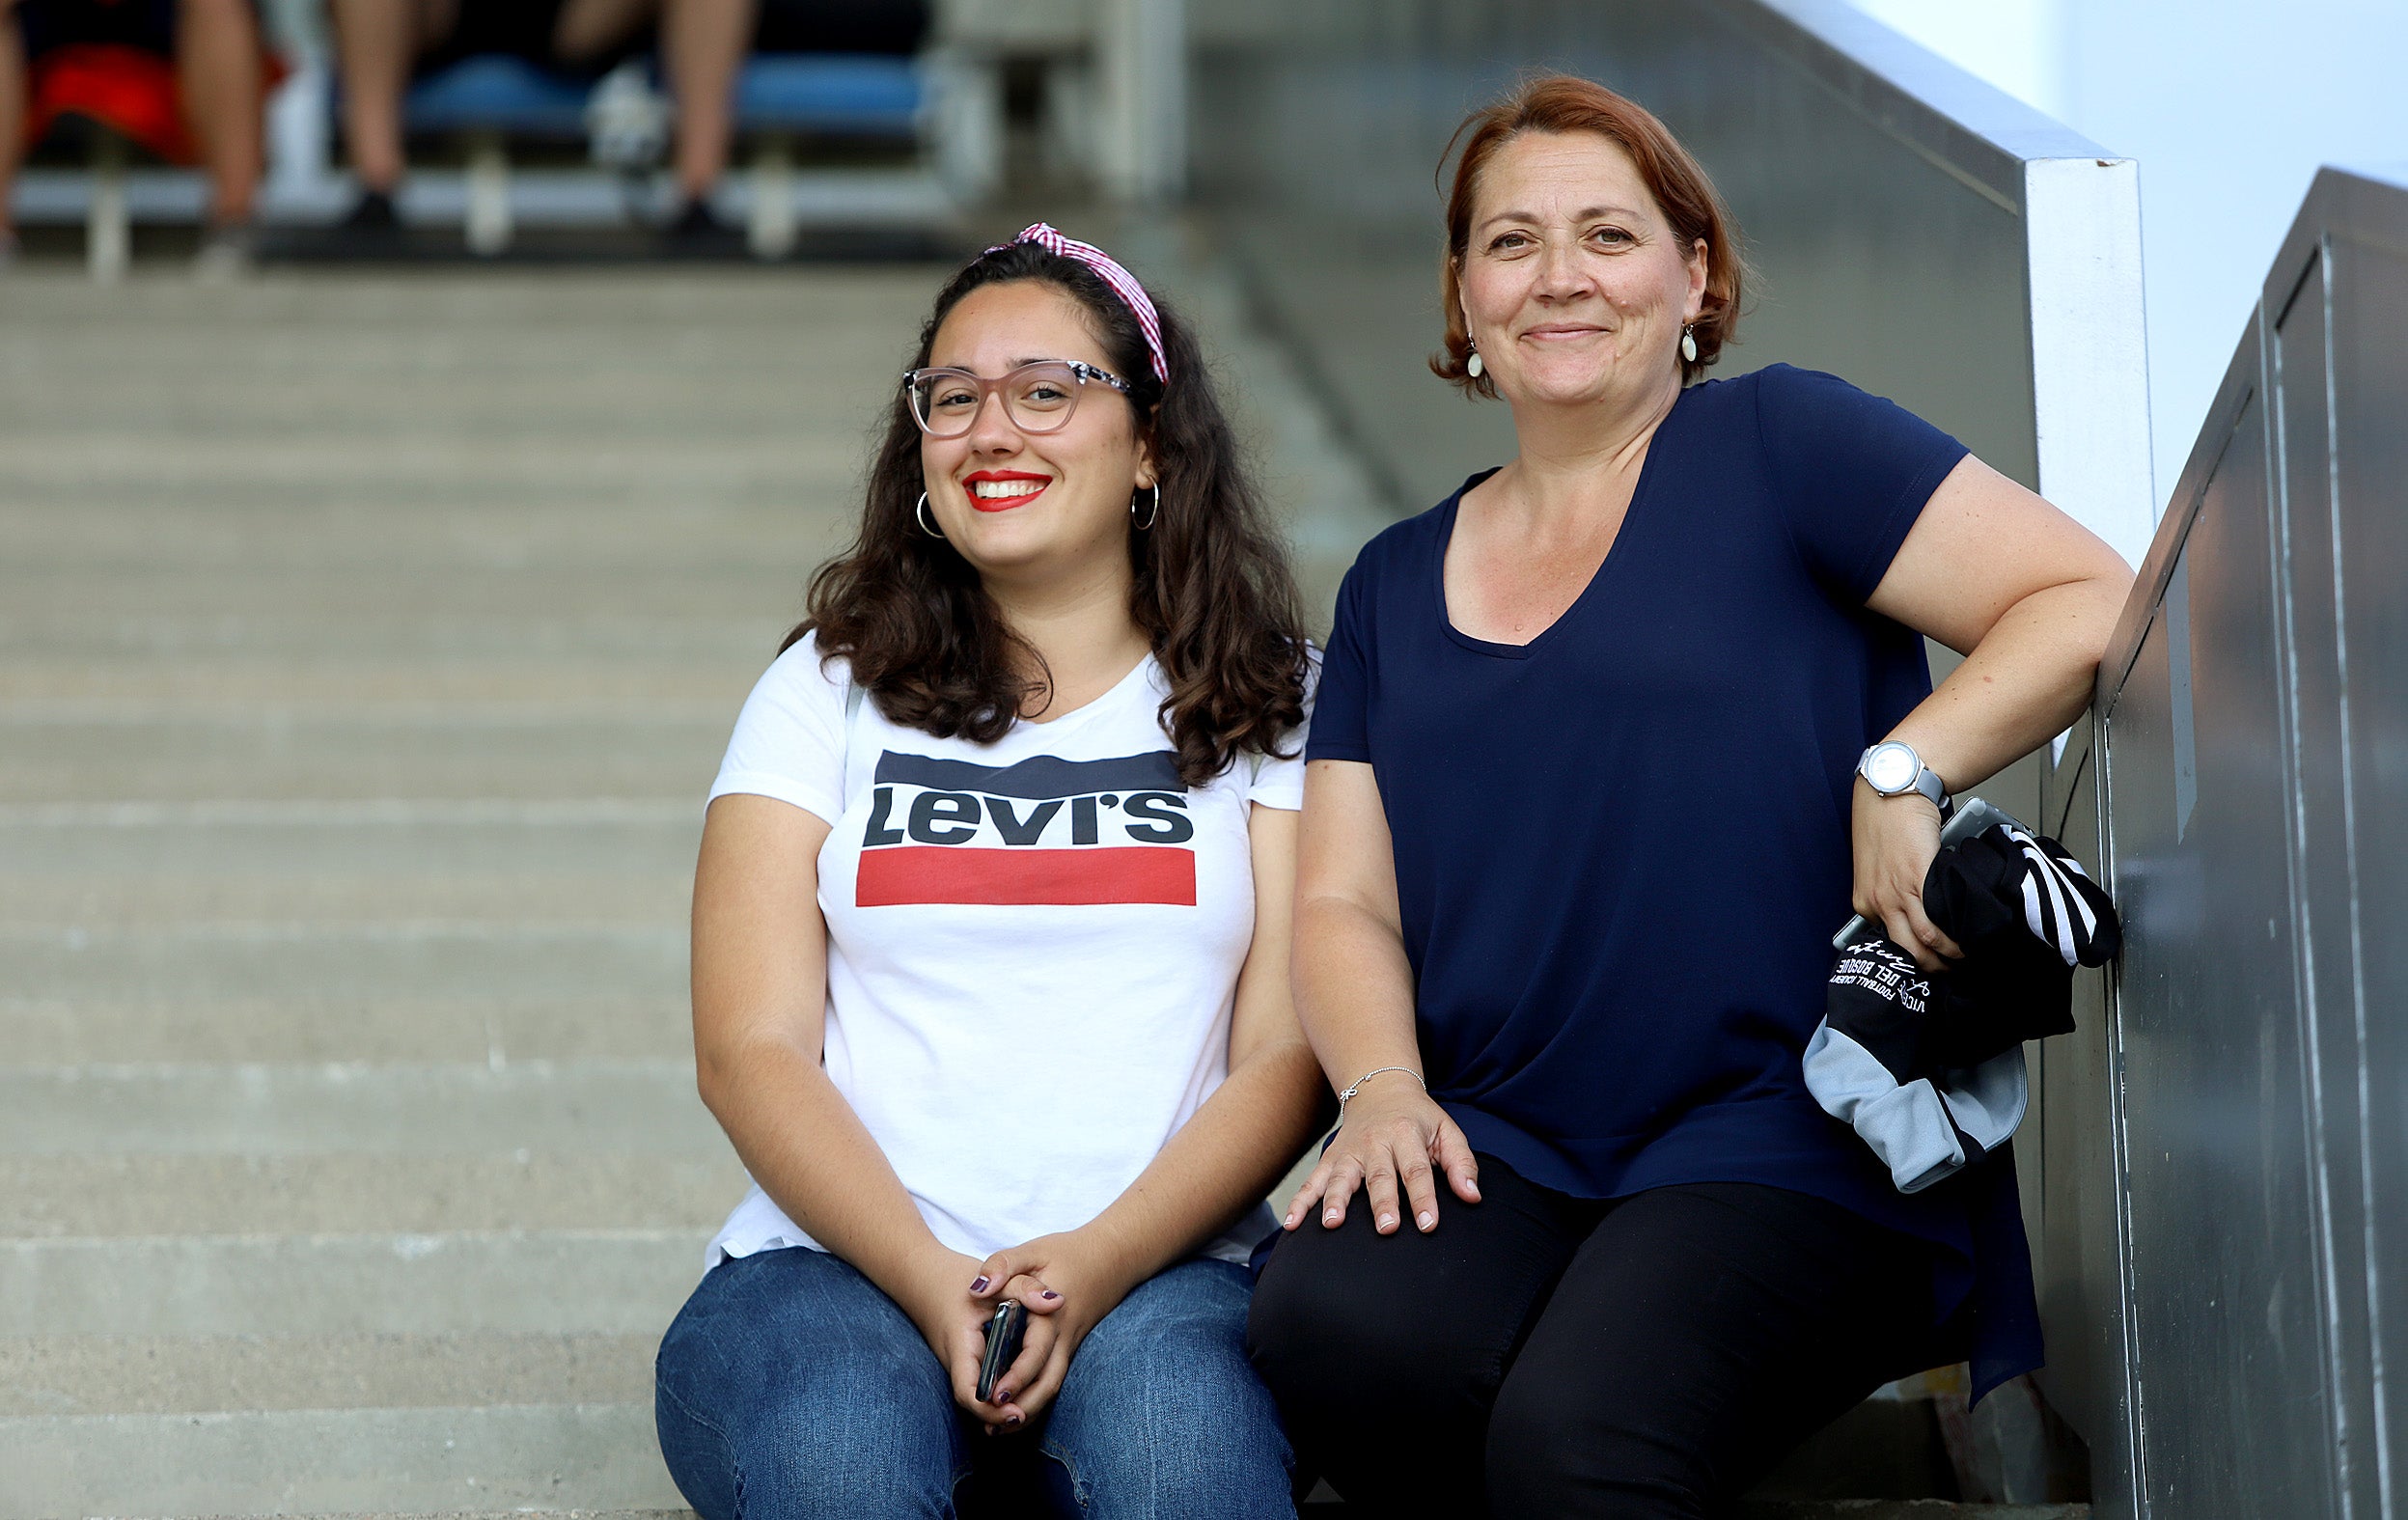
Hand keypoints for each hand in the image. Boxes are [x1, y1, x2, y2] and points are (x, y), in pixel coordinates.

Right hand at [890, 1245, 1034, 1430]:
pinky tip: (1020, 1398)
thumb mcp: (996, 1277)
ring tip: (1027, 1413)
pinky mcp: (965, 1362)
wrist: (923, 1278)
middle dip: (999, 1415)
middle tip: (1025, 1417)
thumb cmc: (960, 1278)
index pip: (969, 1390)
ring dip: (999, 1409)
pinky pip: (980, 1387)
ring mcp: (959, 1364)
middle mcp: (956, 1361)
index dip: (989, 1408)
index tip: (1014, 1412)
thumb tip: (1057, 1304)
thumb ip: (1025, 1287)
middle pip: (975, 1402)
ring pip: (978, 1398)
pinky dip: (997, 1397)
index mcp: (961, 1344)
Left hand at [964, 1230, 1131, 1431]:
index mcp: (1052, 1315)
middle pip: (1048, 1382)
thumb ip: (1003, 1265)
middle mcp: (1064, 1336)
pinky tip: (1017, 1407)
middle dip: (1023, 1408)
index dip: (1015, 1377)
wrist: (1114, 1256)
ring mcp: (1071, 1344)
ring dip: (1029, 1409)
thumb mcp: (1033, 1250)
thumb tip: (978, 1288)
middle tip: (994, 1424)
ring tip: (999, 1427)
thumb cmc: (1069, 1252)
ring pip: (1054, 1386)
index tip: (993, 1396)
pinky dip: (1036, 1396)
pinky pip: (1055, 1377)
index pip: (1035, 1353)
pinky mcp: (1071, 1346)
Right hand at [1283, 1074, 1478, 1235]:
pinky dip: (1300, 1202)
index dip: (1424, 1198)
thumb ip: (1461, 1163)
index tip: (1429, 1225)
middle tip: (1387, 1228)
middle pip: (1379, 1176)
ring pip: (1341, 1178)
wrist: (1380, 1089)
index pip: (1417, 1171)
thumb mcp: (1446, 1131)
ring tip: (1331, 1223)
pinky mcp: (1330, 1159)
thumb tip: (1472, 1196)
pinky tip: (1292, 1225)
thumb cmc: (1419, 1119)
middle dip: (1383, 1203)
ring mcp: (1349, 1152)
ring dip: (1335, 1200)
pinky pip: (1312, 1181)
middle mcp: (1375, 1143)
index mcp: (1407, 1135)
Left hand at [1851, 777, 1964, 971]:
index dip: (1914, 958)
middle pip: (1908, 950)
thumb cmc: (1886, 822)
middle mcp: (1877, 902)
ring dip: (1949, 954)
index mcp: (1865, 902)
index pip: (1890, 944)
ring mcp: (1897, 892)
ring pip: (1925, 940)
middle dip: (1933, 967)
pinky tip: (1968, 935)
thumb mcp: (1877, 866)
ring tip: (1966, 955)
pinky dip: (1955, 932)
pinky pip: (1937, 917)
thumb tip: (1918, 911)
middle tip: (1953, 970)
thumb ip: (1891, 891)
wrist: (1892, 789)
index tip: (1931, 963)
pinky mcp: (1918, 877)